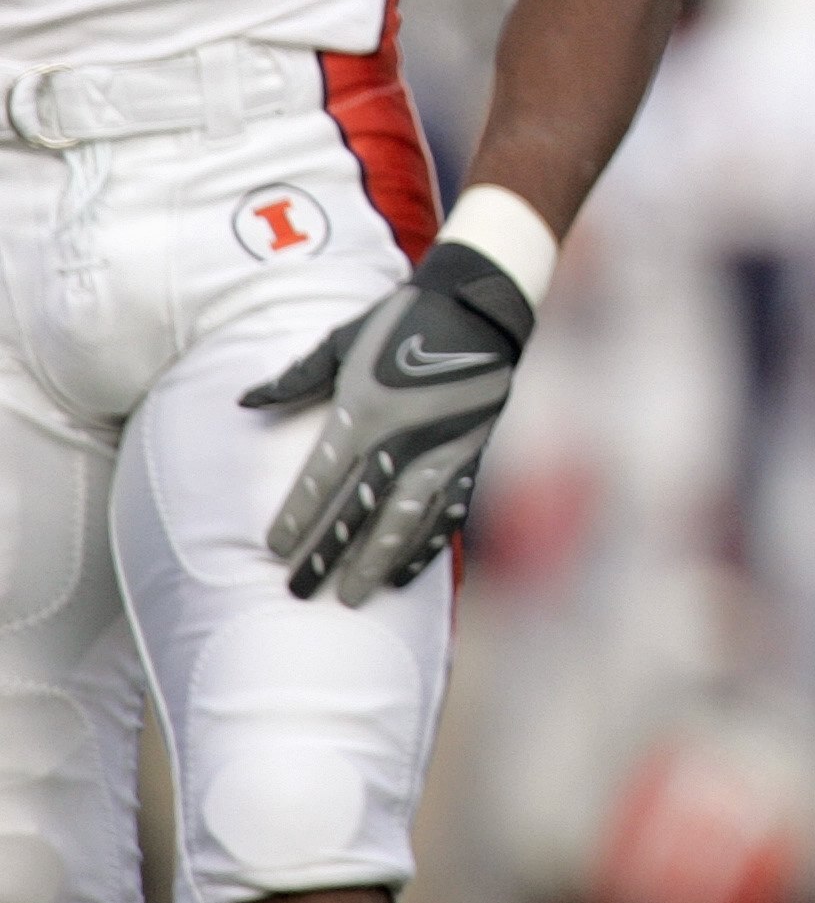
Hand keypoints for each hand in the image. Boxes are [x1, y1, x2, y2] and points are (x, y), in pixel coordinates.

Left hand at [241, 242, 532, 603]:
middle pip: (358, 510)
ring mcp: (441, 451)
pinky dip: (426, 545)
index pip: (323, 478)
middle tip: (299, 593)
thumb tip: (244, 402)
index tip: (274, 550)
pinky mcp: (472, 456)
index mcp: (365, 410)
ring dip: (375, 562)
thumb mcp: (343, 340)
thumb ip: (297, 378)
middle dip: (326, 555)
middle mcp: (402, 438)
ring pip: (403, 520)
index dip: (297, 516)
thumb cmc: (402, 320)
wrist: (481, 306)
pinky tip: (404, 574)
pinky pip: (448, 511)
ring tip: (351, 596)